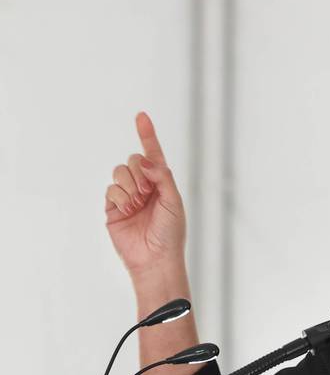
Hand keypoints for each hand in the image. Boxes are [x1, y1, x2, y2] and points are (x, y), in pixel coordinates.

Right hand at [104, 112, 186, 279]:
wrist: (155, 258)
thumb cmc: (171, 232)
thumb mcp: (173, 202)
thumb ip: (162, 178)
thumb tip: (146, 160)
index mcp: (162, 183)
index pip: (153, 155)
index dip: (147, 135)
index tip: (141, 115)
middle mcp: (144, 186)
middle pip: (133, 160)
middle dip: (140, 173)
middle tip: (147, 193)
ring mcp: (127, 196)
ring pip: (119, 172)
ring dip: (129, 185)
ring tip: (138, 204)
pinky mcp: (112, 207)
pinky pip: (110, 189)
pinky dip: (119, 197)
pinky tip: (127, 210)